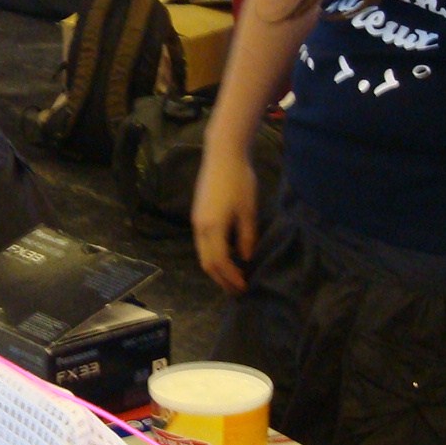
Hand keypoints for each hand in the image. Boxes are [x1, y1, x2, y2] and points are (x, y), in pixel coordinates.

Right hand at [191, 147, 260, 295]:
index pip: (219, 262)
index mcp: (213, 228)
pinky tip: (227, 256)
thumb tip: (246, 258)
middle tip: (236, 289)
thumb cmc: (239, 181)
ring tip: (232, 277)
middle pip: (206, 263)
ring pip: (203, 254)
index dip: (231, 278)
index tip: (244, 287)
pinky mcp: (198, 214)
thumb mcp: (248, 211)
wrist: (222, 155)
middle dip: (221, 279)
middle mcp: (200, 228)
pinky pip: (203, 243)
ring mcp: (197, 221)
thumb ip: (247, 237)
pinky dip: (214, 255)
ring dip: (216, 269)